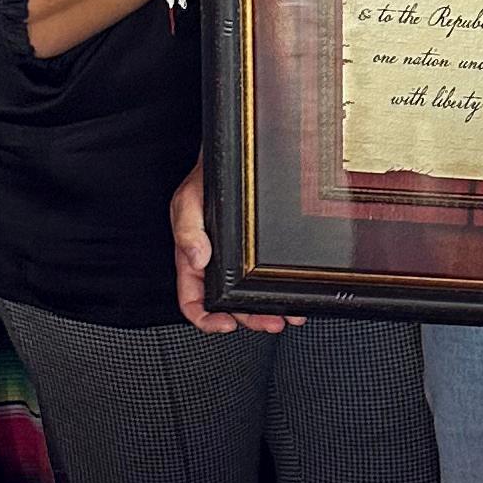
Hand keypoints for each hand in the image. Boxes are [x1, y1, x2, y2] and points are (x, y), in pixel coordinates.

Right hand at [172, 158, 289, 334]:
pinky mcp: (259, 255)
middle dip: (251, 319)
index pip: (193, 301)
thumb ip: (187, 231)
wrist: (236, 158)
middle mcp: (217, 267)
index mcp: (194, 261)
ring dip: (270, 311)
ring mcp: (239, 263)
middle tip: (272, 323)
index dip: (207, 319)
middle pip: (230, 307)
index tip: (225, 324)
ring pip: (252, 298)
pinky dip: (282, 292)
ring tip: (289, 316)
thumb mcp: (187, 202)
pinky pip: (269, 279)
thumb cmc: (205, 181)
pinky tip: (295, 298)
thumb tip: (197, 259)